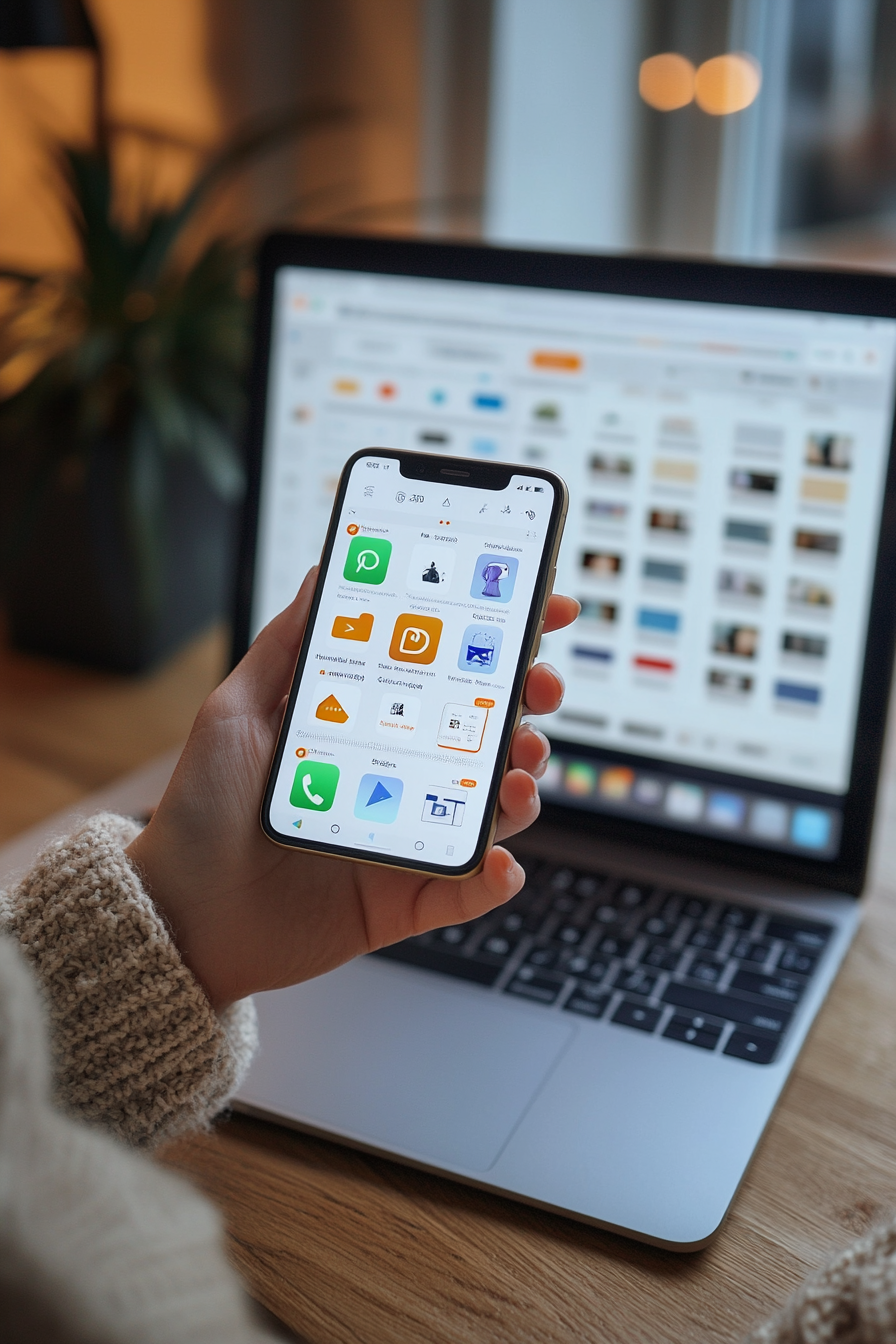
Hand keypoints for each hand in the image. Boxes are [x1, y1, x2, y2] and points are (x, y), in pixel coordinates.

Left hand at [127, 570, 578, 1010]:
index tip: (543, 609)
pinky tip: (497, 860)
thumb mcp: (235, 713)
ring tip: (517, 770)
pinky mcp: (406, 900)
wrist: (177, 915)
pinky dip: (494, 876)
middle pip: (488, 734)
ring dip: (522, 783)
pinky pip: (466, 889)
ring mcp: (408, 838)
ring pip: (492, 807)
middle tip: (538, 689)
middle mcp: (399, 778)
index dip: (502, 642)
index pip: (448, 676)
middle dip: (529, 705)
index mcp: (369, 727)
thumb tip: (327, 572)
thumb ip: (286, 646)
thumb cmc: (199, 811)